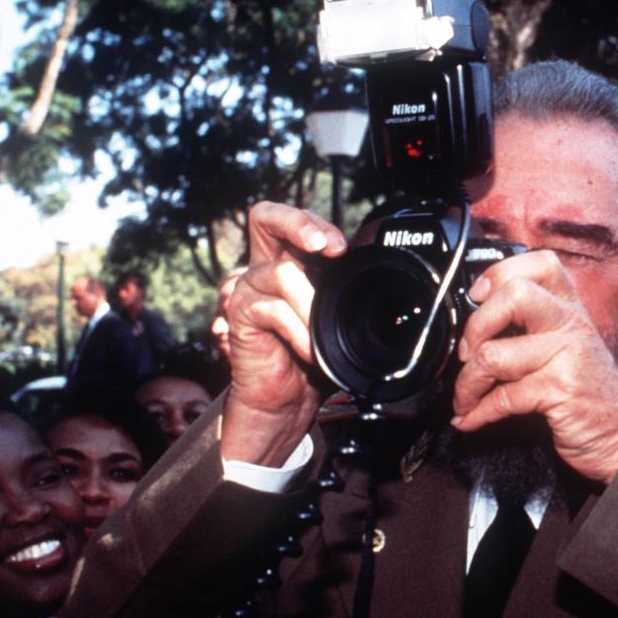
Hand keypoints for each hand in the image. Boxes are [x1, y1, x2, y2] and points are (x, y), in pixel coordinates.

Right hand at [221, 202, 346, 465]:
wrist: (287, 401)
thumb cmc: (313, 361)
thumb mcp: (338, 320)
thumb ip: (347, 293)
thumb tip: (377, 276)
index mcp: (289, 263)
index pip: (293, 222)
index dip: (315, 223)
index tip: (341, 248)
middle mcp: (264, 269)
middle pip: (264, 216)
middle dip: (297, 222)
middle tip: (325, 246)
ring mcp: (249, 289)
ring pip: (283, 272)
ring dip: (311, 304)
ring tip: (320, 332)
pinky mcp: (240, 314)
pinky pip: (274, 309)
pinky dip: (299, 330)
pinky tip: (308, 349)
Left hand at [451, 250, 617, 484]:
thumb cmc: (590, 393)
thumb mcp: (569, 347)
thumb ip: (535, 327)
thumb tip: (475, 321)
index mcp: (571, 309)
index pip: (540, 264)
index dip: (501, 273)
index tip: (478, 296)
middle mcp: (571, 325)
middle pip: (514, 296)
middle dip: (475, 326)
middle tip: (466, 352)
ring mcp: (568, 357)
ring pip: (494, 354)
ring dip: (466, 383)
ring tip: (464, 399)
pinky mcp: (560, 392)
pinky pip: (502, 398)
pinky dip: (476, 413)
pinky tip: (471, 419)